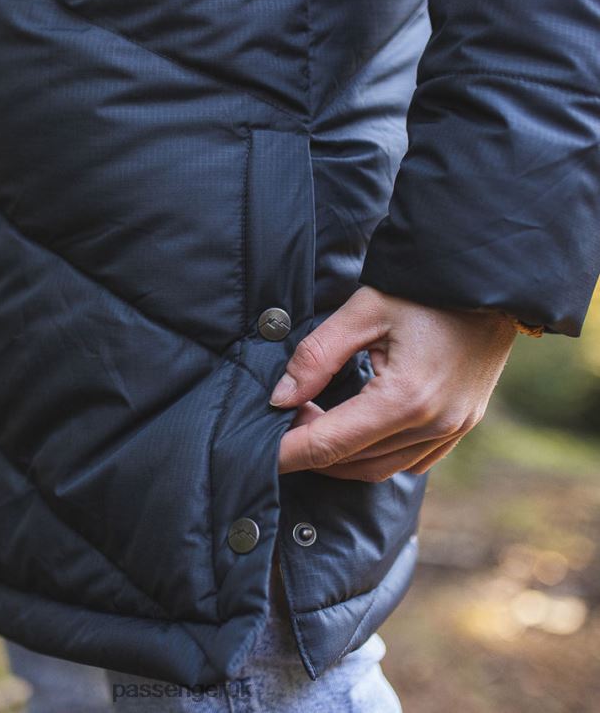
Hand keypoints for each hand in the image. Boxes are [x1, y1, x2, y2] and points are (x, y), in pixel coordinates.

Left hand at [271, 286, 516, 479]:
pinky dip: (375, 456)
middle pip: (353, 463)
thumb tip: (280, 397)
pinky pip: (411, 461)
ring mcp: (453, 429)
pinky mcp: (462, 425)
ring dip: (341, 456)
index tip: (259, 452)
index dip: (289, 452)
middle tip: (285, 420)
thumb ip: (316, 357)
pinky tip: (354, 432)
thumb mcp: (363, 312)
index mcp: (405, 398)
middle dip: (311, 451)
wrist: (491, 282)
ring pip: (381, 468)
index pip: (331, 444)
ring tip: (314, 422)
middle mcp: (433, 424)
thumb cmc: (424, 290)